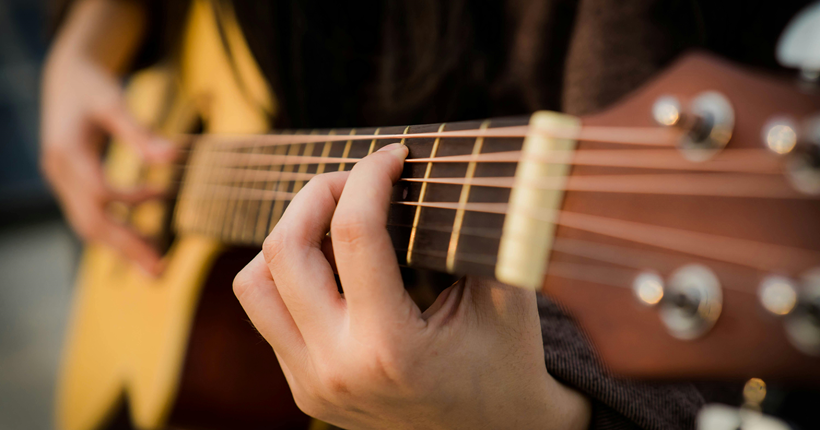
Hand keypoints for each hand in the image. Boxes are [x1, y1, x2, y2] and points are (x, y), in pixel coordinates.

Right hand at [40, 52, 174, 274]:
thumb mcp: (114, 101)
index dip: (130, 202)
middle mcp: (59, 172)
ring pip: (89, 225)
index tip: (162, 198)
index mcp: (67, 151)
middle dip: (126, 247)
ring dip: (122, 246)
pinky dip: (117, 229)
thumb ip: (140, 132)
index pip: (97, 192)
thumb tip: (172, 158)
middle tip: (160, 270)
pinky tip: (145, 234)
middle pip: (90, 221)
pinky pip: (91, 216)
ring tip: (156, 263)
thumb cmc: (91, 86)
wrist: (64, 78)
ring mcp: (61, 182)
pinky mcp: (70, 185)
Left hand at [234, 144, 590, 428]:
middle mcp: (336, 369)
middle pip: (284, 250)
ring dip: (288, 238)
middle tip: (355, 179)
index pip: (355, 233)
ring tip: (332, 222)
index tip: (393, 155)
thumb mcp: (507, 298)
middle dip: (317, 194)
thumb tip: (452, 169)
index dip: (370, 176)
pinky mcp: (303, 389)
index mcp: (391, 347)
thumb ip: (478, 234)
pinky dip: (290, 277)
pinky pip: (268, 315)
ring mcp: (312, 384)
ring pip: (253, 284)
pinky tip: (334, 266)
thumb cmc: (507, 363)